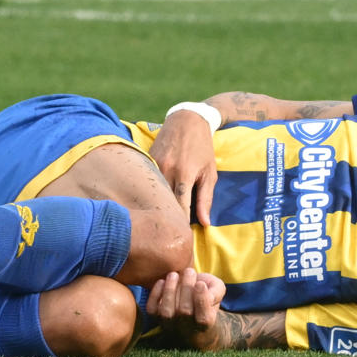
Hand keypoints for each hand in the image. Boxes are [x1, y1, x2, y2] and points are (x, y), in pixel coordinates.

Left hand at [145, 269, 225, 350]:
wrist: (192, 309)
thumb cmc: (206, 296)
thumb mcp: (218, 291)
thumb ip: (216, 290)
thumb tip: (201, 287)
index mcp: (205, 322)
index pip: (203, 318)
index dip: (201, 300)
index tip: (200, 283)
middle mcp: (186, 327)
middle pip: (185, 311)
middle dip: (187, 288)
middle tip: (189, 270)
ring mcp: (170, 324)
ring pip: (166, 312)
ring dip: (169, 290)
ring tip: (173, 274)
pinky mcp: (156, 317)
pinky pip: (152, 309)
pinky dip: (154, 294)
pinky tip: (162, 281)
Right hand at [148, 106, 218, 223]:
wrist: (187, 119)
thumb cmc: (203, 148)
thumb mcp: (209, 172)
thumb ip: (206, 199)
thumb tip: (205, 224)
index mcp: (185, 174)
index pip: (180, 207)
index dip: (181, 224)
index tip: (182, 238)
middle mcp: (167, 170)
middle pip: (164, 202)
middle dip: (168, 218)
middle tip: (171, 233)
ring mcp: (155, 164)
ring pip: (153, 192)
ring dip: (158, 205)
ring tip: (161, 220)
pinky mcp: (147, 159)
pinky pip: (148, 181)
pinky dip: (151, 191)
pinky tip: (153, 201)